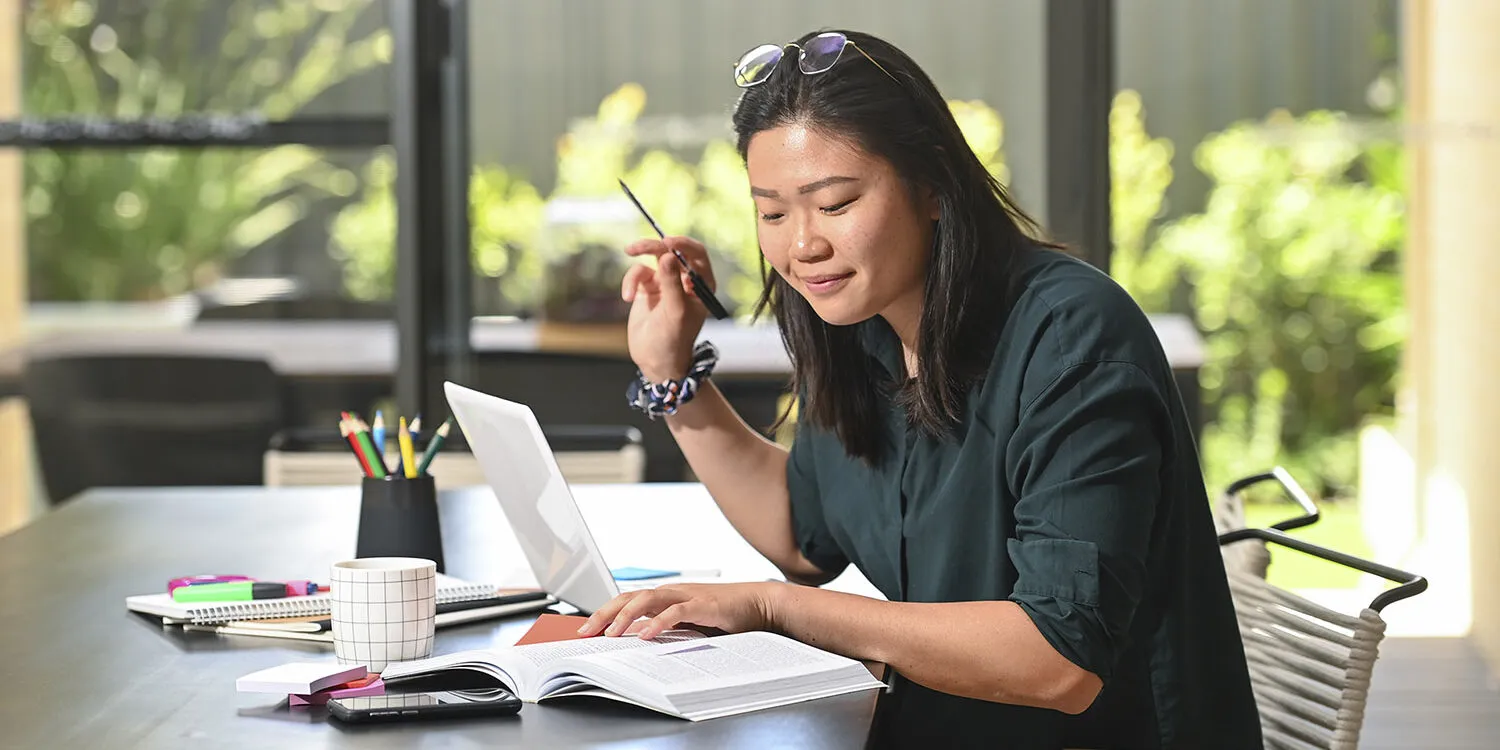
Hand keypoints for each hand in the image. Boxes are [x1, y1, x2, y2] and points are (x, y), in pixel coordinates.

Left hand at [577, 582, 780, 640]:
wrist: (759, 604)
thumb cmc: (725, 615)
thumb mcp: (690, 624)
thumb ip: (667, 628)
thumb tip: (638, 641)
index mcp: (667, 597)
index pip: (628, 600)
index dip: (605, 612)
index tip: (586, 630)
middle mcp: (673, 593)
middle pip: (630, 597)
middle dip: (605, 614)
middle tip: (585, 632)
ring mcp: (687, 596)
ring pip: (648, 599)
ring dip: (626, 616)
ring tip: (610, 633)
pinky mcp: (703, 604)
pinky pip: (676, 611)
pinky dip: (659, 622)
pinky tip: (646, 634)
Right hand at [620, 236, 715, 382]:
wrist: (655, 360)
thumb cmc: (673, 339)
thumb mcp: (675, 310)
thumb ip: (672, 282)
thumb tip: (668, 255)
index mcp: (702, 284)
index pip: (697, 254)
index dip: (683, 244)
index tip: (667, 243)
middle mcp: (685, 280)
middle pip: (672, 251)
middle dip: (654, 247)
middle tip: (636, 248)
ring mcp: (666, 283)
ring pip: (652, 258)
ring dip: (638, 262)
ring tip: (628, 265)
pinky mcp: (647, 288)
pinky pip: (638, 274)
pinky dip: (630, 282)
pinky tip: (628, 297)